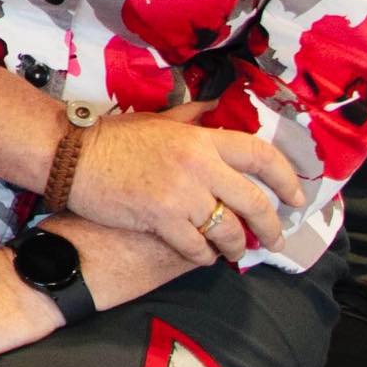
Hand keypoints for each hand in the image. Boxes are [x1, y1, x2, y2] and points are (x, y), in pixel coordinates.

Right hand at [67, 106, 304, 264]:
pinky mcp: (161, 219)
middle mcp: (199, 165)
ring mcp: (181, 194)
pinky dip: (204, 256)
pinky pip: (196, 248)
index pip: (261, 155)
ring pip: (228, 230)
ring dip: (236, 246)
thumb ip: (191, 118)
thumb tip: (216, 109)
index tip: (296, 198)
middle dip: (270, 226)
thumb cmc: (112, 137)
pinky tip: (203, 256)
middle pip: (254, 202)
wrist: (70, 155)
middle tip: (273, 239)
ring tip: (235, 252)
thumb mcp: (158, 121)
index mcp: (201, 139)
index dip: (287, 179)